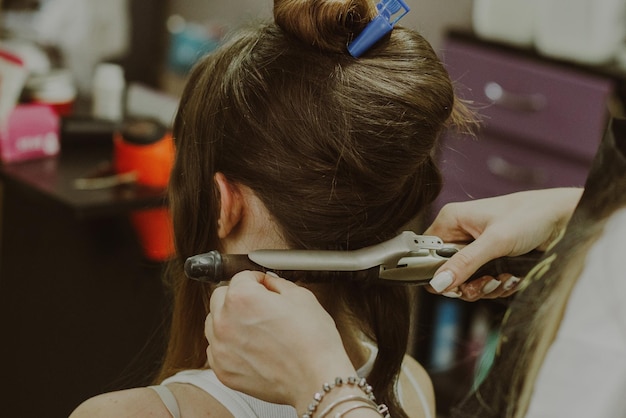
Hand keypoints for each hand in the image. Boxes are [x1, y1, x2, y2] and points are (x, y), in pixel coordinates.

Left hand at [205, 271, 355, 412]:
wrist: (316, 378)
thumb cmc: (313, 341)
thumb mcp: (301, 297)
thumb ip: (278, 284)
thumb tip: (269, 283)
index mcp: (242, 298)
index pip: (241, 277)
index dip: (258, 280)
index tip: (264, 286)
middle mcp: (224, 321)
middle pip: (220, 297)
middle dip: (238, 297)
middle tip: (258, 305)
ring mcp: (221, 348)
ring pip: (213, 323)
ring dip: (228, 320)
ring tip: (254, 328)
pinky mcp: (223, 371)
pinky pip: (215, 350)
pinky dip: (228, 346)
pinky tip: (250, 347)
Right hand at [425, 188, 581, 299]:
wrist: (564, 218)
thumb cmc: (530, 215)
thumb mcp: (495, 242)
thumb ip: (464, 264)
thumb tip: (438, 283)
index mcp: (452, 220)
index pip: (426, 251)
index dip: (436, 272)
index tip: (452, 285)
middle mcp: (461, 234)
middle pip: (447, 272)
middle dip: (467, 284)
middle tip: (485, 283)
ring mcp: (477, 249)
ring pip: (466, 281)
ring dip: (485, 287)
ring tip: (502, 279)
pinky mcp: (492, 260)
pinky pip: (483, 283)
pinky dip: (498, 286)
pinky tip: (512, 277)